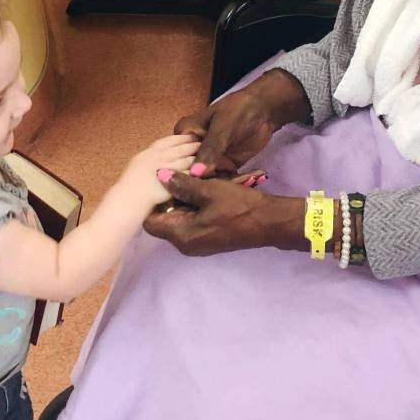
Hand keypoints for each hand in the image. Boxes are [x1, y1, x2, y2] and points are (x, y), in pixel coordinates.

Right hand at [117, 135, 200, 211]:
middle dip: (190, 145)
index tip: (190, 135)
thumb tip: (160, 163)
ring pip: (184, 160)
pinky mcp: (171, 180)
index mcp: (145, 155)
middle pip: (177, 149)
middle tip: (202, 142)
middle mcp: (155, 158)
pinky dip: (196, 171)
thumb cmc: (127, 191)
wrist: (126, 201)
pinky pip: (187, 174)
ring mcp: (163, 168)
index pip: (165, 142)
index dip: (179, 138)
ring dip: (195, 157)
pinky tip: (203, 171)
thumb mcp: (136, 170)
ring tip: (206, 155)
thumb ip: (149, 164)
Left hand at [144, 172, 303, 255]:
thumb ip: (182, 184)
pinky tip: (200, 189)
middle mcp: (184, 243)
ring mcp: (196, 243)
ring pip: (177, 219)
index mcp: (181, 234)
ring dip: (181, 201)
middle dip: (167, 199)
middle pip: (163, 220)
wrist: (269, 221)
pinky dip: (191, 206)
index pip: (150, 222)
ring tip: (188, 180)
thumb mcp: (210, 190)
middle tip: (173, 177)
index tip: (158, 183)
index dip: (152, 201)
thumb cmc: (239, 206)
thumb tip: (159, 175)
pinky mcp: (206, 238)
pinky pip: (189, 221)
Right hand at [174, 69, 309, 177]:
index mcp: (184, 135)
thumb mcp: (222, 129)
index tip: (193, 186)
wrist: (264, 110)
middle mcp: (192, 149)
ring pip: (207, 179)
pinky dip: (231, 184)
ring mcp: (209, 159)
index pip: (177, 159)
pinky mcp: (225, 167)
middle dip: (203, 182)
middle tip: (217, 189)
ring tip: (230, 192)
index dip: (183, 175)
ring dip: (218, 186)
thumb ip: (209, 151)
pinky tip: (239, 187)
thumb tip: (195, 173)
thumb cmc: (238, 111)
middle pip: (191, 173)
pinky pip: (224, 180)